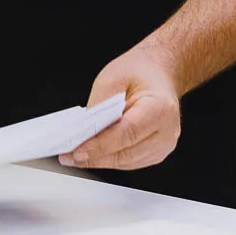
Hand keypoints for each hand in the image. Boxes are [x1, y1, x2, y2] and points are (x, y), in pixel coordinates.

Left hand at [60, 41, 180, 171]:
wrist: (159, 73)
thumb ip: (99, 104)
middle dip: (95, 157)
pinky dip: (110, 159)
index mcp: (160, 109)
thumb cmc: (140, 72)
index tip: (78, 151)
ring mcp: (163, 145)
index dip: (101, 145)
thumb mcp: (114, 77)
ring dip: (100, 161)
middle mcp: (166, 131)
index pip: (127, 133)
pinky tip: (92, 155)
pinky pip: (130, 162)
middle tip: (69, 157)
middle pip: (126, 153)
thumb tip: (82, 130)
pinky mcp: (156, 152)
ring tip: (74, 157)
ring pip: (126, 162)